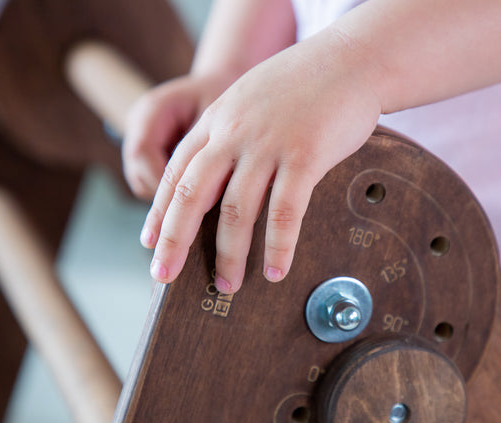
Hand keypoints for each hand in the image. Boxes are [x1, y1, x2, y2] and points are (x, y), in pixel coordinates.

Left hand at [138, 29, 380, 292]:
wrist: (351, 58)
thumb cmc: (303, 83)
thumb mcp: (249, 97)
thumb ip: (228, 130)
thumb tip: (216, 172)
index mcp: (217, 119)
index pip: (176, 171)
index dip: (159, 210)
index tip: (149, 242)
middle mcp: (234, 132)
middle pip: (192, 194)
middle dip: (174, 241)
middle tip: (164, 276)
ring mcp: (268, 144)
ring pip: (237, 210)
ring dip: (229, 255)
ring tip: (227, 285)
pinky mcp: (306, 156)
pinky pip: (285, 211)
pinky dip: (279, 246)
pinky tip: (277, 271)